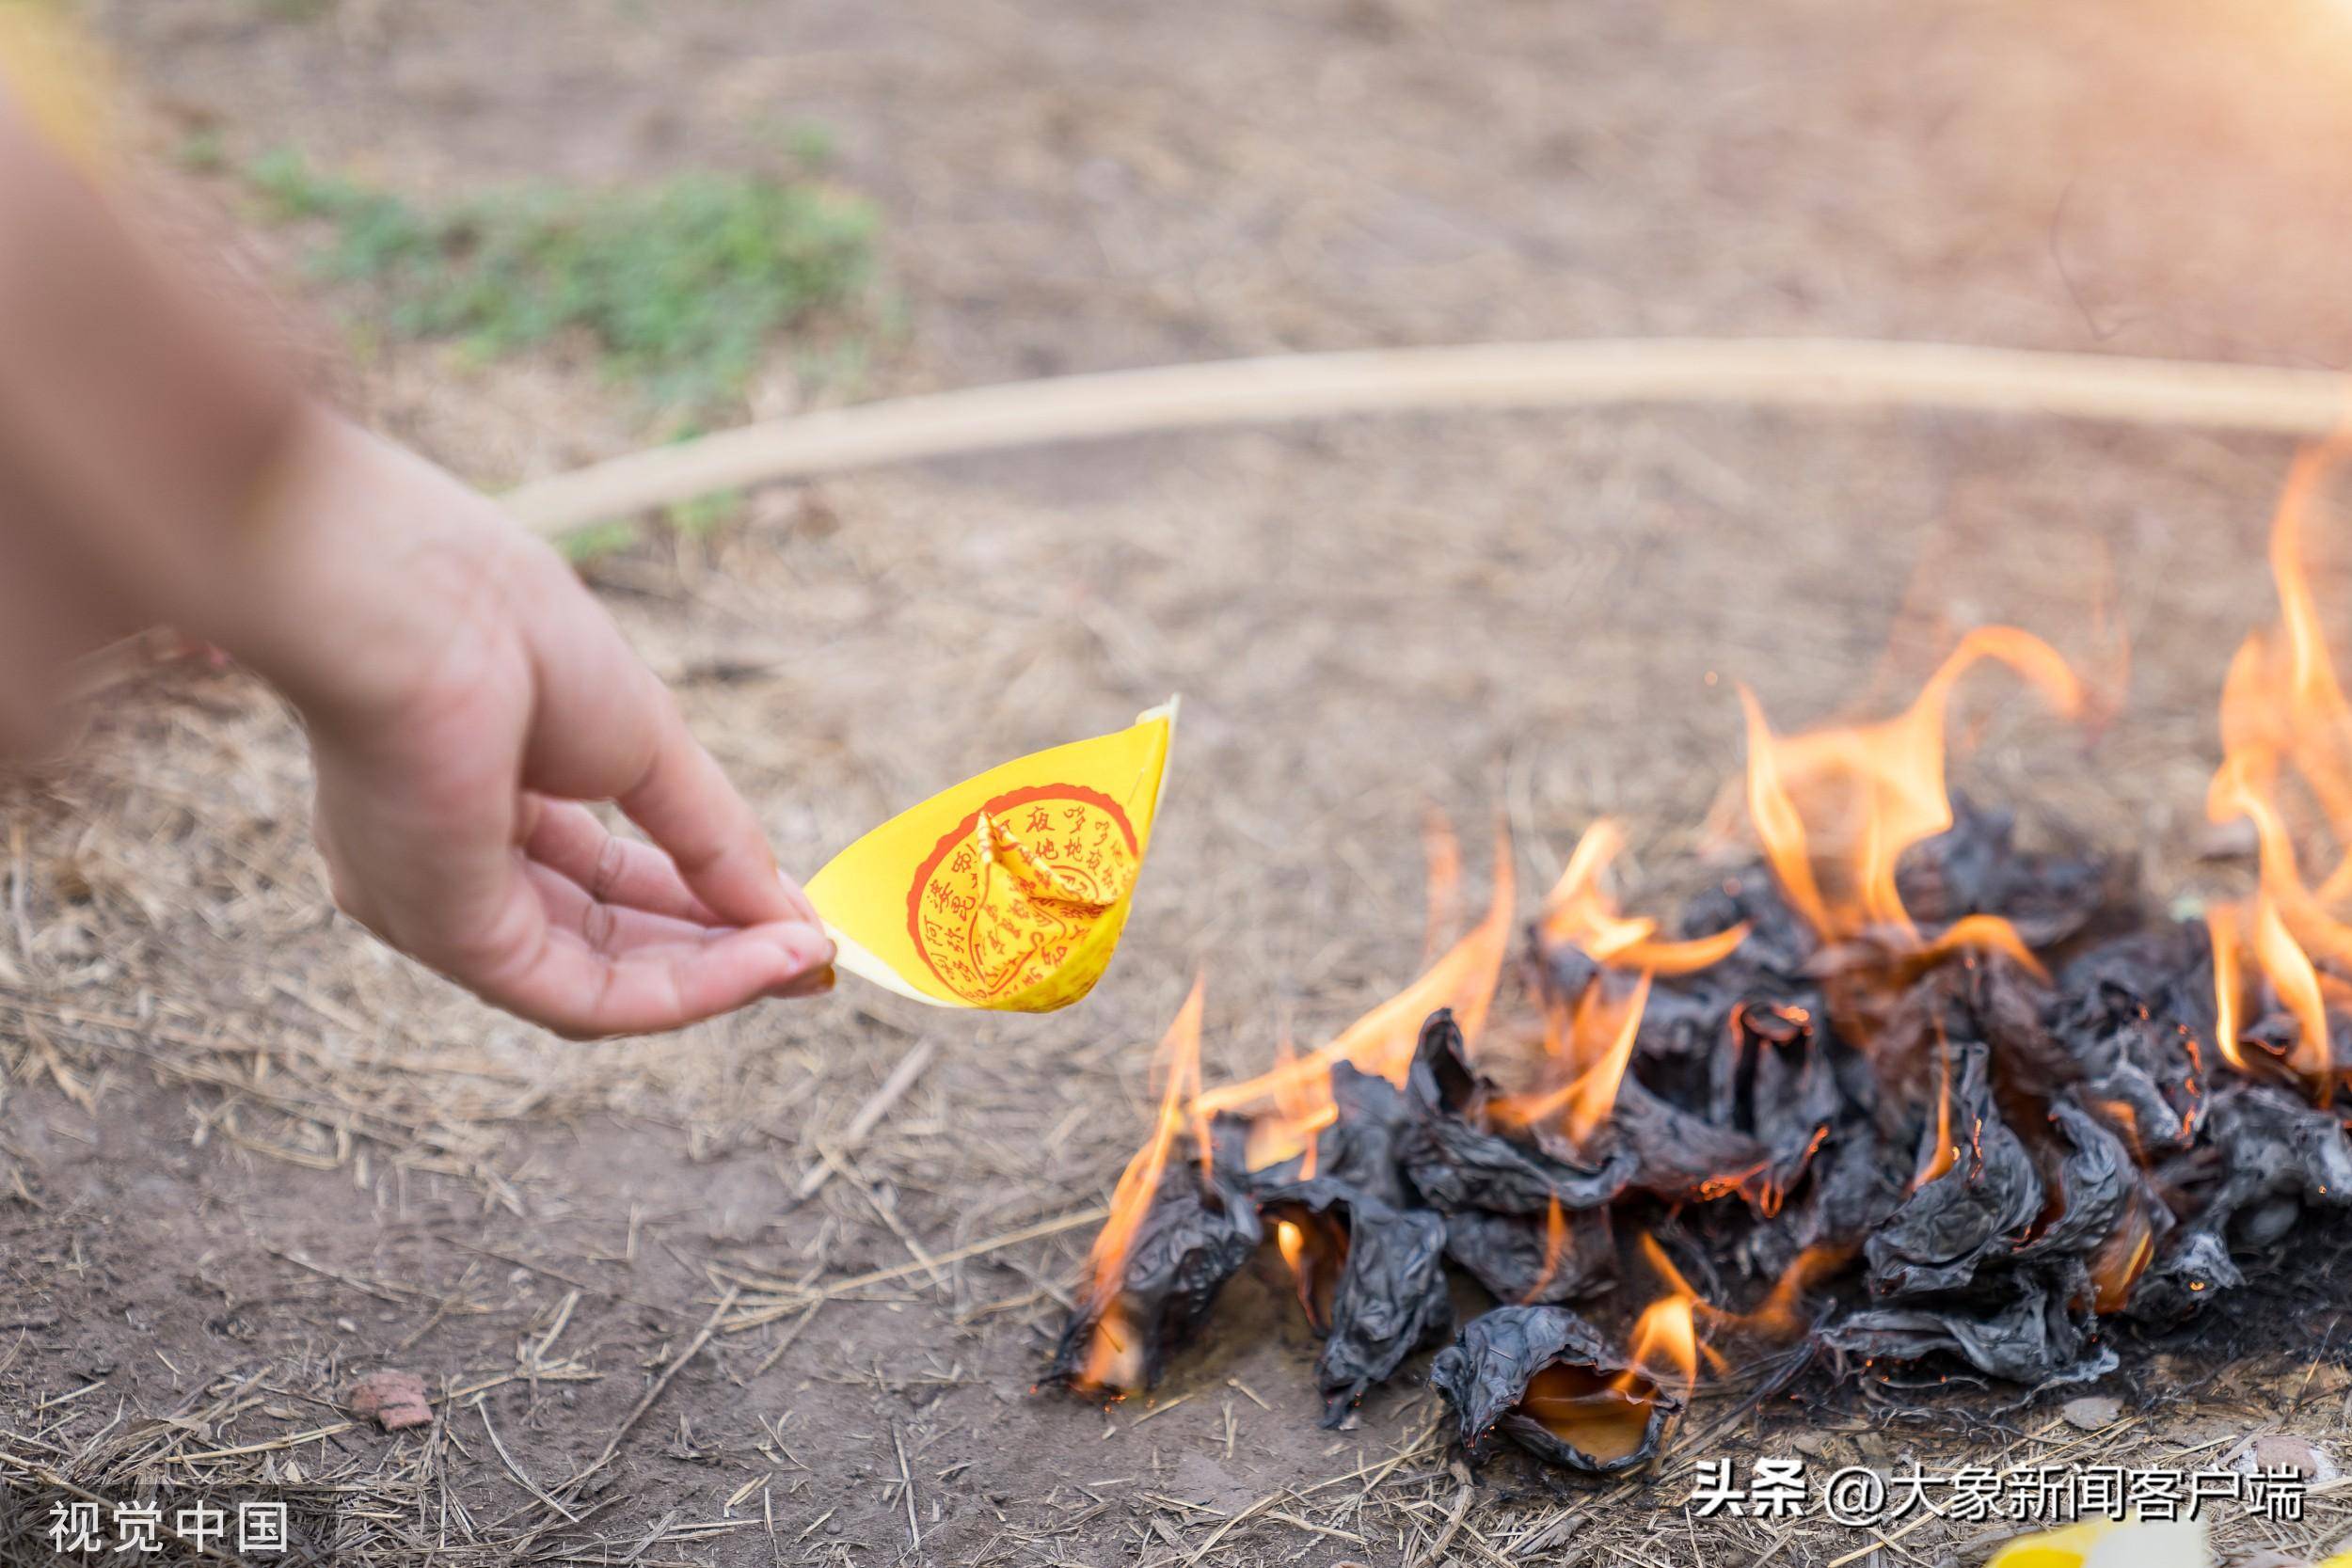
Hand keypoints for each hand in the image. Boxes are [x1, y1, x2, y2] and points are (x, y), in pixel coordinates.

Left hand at [233, 412, 834, 1036]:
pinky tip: (767, 958)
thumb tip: (792, 917)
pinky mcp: (454, 937)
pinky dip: (685, 989)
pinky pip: (585, 994)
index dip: (703, 898)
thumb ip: (714, 835)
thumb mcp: (642, 739)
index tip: (792, 910)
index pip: (602, 878)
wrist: (411, 595)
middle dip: (718, 950)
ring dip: (715, 976)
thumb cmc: (501, 624)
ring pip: (597, 981)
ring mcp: (440, 908)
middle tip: (814, 952)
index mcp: (472, 794)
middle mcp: (442, 866)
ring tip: (807, 956)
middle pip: (603, 942)